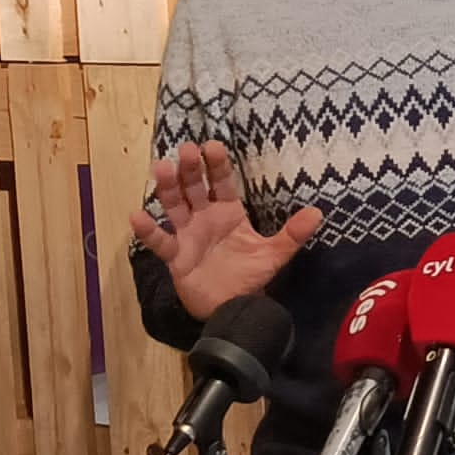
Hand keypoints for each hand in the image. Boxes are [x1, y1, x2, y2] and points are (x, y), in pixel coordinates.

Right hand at [128, 141, 322, 320]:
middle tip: (186, 149)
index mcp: (228, 213)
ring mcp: (187, 234)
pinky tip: (137, 216)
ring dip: (167, 188)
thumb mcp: (274, 255)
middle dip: (190, 169)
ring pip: (174, 206)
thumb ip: (293, 234)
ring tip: (162, 168)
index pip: (221, 183)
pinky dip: (148, 230)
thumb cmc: (250, 277)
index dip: (216, 165)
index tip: (212, 146)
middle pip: (194, 188)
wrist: (232, 308)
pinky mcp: (175, 255)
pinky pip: (159, 241)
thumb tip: (318, 212)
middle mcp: (205, 218)